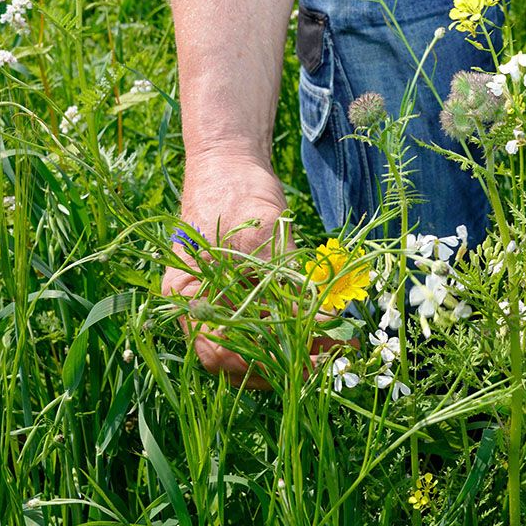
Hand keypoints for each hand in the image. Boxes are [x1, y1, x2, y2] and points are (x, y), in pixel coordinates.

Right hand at [161, 151, 340, 388]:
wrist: (230, 162)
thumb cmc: (235, 192)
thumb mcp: (261, 234)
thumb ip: (285, 280)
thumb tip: (320, 322)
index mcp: (187, 296)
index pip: (218, 352)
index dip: (262, 363)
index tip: (306, 362)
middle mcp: (200, 306)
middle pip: (239, 356)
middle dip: (285, 363)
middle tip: (330, 361)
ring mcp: (222, 299)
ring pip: (258, 343)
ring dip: (297, 350)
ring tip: (338, 349)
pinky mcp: (246, 291)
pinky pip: (269, 321)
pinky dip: (297, 329)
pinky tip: (329, 328)